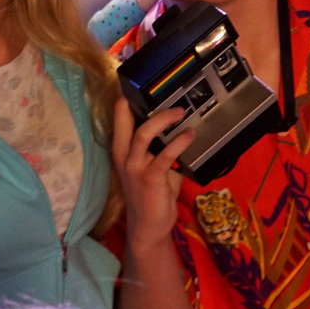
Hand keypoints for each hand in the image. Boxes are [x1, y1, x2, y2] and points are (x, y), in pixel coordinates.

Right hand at [112, 98, 194, 250]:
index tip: (137, 81)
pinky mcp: (150, 179)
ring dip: (164, 120)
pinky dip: (179, 143)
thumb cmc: (154, 195)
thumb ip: (163, 148)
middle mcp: (124, 156)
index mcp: (123, 150)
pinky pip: (164, 156)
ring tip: (181, 112)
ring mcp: (135, 167)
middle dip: (142, 102)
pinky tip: (190, 135)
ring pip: (144, 134)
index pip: (119, 119)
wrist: (149, 227)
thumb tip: (183, 127)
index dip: (126, 99)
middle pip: (126, 121)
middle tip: (166, 94)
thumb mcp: (156, 167)